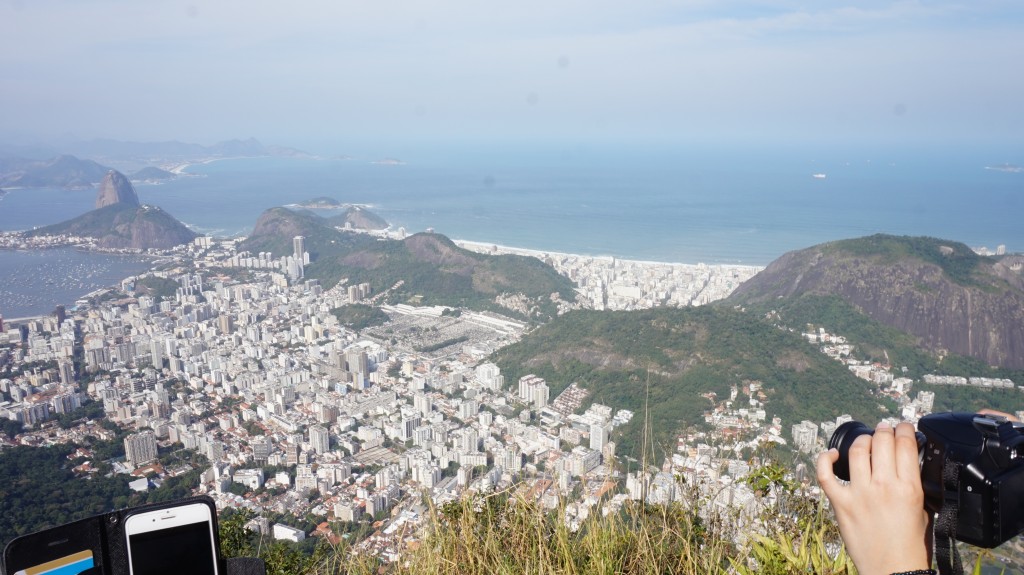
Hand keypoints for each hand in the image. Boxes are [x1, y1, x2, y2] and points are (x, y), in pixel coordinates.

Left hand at [816, 422, 931, 574]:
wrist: (893, 570)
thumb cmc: (910, 545)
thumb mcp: (923, 509)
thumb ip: (914, 484)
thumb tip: (907, 464)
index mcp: (908, 487)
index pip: (905, 444)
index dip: (905, 429)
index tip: (904, 427)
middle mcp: (883, 486)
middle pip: (881, 441)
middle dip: (884, 430)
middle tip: (885, 430)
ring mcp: (859, 494)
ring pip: (856, 451)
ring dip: (863, 440)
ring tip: (867, 440)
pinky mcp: (840, 504)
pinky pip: (825, 475)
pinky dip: (825, 460)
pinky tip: (832, 454)